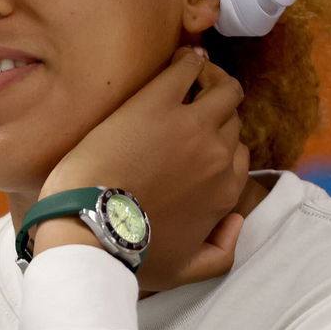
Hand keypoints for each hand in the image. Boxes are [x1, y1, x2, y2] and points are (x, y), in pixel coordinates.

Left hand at [36, 47, 248, 292]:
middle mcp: (218, 156)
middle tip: (197, 101)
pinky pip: (186, 69)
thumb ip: (222, 251)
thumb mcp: (186, 271)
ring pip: (222, 89)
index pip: (239, 155)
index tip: (202, 139)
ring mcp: (192, 125)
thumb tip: (237, 221)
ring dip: (212, 79)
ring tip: (195, 74)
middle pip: (232, 120)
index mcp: (226, 192)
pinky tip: (180, 58)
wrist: (91, 229)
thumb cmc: (132, 253)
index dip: (222, 145)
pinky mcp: (157, 103)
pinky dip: (188, 61)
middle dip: (219, 110)